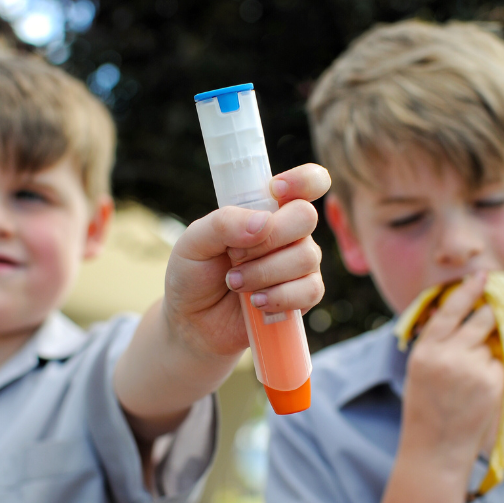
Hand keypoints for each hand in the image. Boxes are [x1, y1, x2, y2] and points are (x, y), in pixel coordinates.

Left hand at [164, 164, 329, 361]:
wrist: (193, 323)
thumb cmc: (194, 275)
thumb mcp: (193, 242)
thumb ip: (223, 223)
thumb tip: (264, 223)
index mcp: (265, 208)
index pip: (307, 182)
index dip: (303, 180)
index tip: (276, 190)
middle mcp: (288, 232)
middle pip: (305, 217)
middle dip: (269, 238)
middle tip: (234, 256)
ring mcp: (299, 263)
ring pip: (306, 257)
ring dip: (265, 273)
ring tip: (235, 284)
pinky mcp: (303, 296)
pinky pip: (310, 290)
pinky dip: (279, 297)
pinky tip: (256, 303)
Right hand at [400, 272, 503, 476]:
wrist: (435, 446)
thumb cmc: (425, 407)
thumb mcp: (419, 369)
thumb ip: (435, 341)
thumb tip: (451, 312)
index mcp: (426, 350)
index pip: (449, 311)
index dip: (467, 291)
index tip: (481, 277)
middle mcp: (449, 355)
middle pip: (480, 320)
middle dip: (490, 315)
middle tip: (494, 312)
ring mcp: (473, 368)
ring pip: (491, 344)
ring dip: (488, 351)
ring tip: (470, 376)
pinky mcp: (493, 382)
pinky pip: (500, 365)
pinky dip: (495, 372)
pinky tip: (479, 391)